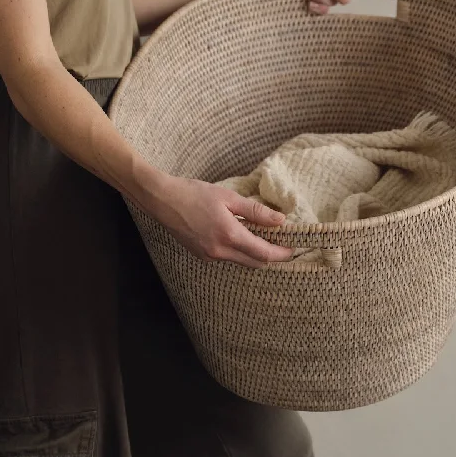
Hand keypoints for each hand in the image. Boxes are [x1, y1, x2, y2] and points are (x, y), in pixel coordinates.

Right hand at [145, 174, 292, 267]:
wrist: (162, 200)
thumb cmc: (194, 193)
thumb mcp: (229, 198)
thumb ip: (256, 211)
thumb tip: (280, 220)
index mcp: (229, 235)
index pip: (264, 253)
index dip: (282, 253)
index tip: (294, 247)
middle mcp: (220, 251)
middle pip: (255, 263)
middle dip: (272, 256)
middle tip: (284, 244)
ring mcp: (209, 256)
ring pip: (242, 261)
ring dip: (256, 254)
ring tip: (265, 237)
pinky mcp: (202, 255)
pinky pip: (228, 258)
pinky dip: (240, 251)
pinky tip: (242, 236)